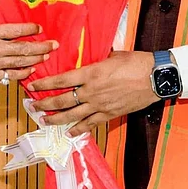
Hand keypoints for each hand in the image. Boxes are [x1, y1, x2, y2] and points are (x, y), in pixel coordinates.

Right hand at [0, 23, 57, 88]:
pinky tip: (30, 70)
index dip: (30, 29)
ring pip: (20, 61)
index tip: (40, 27)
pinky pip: (11, 75)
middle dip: (41, 46)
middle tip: (53, 44)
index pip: (15, 30)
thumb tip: (5, 35)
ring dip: (36, 59)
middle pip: (23, 47)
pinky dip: (22, 72)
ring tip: (47, 56)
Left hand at [28, 51, 158, 135]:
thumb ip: (99, 60)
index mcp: (91, 73)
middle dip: (45, 104)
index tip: (32, 86)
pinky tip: (70, 133)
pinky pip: (90, 124)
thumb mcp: (113, 55)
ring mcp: (100, 104)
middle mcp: (92, 91)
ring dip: (56, 119)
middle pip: (62, 100)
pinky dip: (78, 129)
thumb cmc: (135, 62)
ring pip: (72, 115)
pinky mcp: (110, 114)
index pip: (61, 80)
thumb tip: (93, 58)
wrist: (155, 77)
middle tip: (32, 107)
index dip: (45, 84)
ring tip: (45, 121)